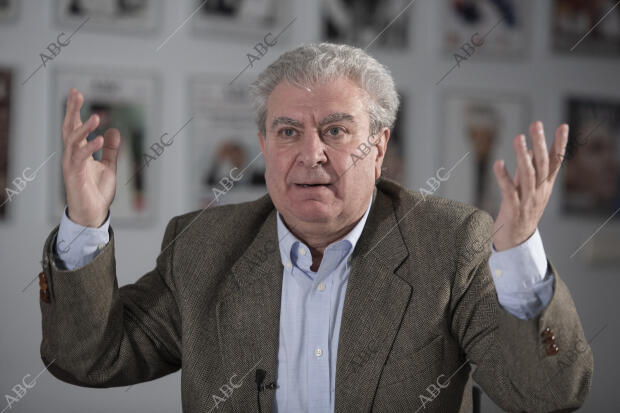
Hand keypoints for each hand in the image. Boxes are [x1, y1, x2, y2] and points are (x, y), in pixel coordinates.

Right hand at [62, 88, 120, 226]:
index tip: (76, 92)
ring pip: (73, 141)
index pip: (75, 126)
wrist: (93, 213)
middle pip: (69, 128)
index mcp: (79, 151)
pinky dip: (90, 147)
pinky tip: (99, 138)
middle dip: (72, 110)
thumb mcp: (108, 166)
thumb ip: (110, 150)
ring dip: (84, 128)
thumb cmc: (97, 191)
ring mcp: (71, 164)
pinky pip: (80, 158)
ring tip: (96, 117)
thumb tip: (113, 131)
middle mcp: (72, 155)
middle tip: (75, 93)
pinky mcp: (74, 175)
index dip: (75, 110)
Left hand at [491, 121, 567, 250]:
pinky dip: (504, 177)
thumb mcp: (530, 188)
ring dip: (523, 156)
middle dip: (540, 144)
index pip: (555, 162)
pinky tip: (498, 163)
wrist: (516, 241)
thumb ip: (531, 170)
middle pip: (542, 165)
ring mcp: (527, 201)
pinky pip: (509, 191)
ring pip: (528, 175)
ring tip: (518, 138)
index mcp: (545, 186)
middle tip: (536, 125)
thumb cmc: (521, 211)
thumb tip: (532, 147)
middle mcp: (539, 192)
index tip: (563, 126)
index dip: (559, 144)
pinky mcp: (513, 209)